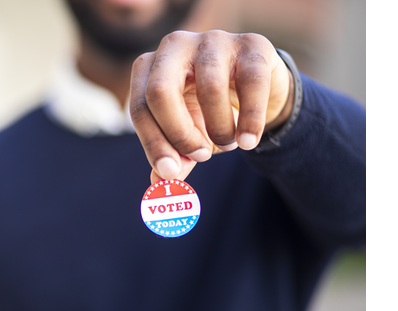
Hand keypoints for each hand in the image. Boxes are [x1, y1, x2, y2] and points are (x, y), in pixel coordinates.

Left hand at [129, 30, 294, 182]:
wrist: (258, 92)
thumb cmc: (210, 113)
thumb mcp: (188, 136)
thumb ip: (174, 158)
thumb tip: (159, 183)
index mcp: (149, 67)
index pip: (139, 106)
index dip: (153, 143)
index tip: (170, 172)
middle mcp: (175, 46)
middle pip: (161, 91)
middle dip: (178, 134)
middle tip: (199, 157)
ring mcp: (213, 40)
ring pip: (209, 88)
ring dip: (220, 129)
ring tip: (228, 143)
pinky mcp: (252, 44)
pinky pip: (251, 84)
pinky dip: (250, 120)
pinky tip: (248, 141)